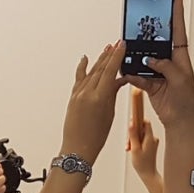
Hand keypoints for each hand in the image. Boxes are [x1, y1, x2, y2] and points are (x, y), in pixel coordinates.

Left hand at [61, 41, 126, 161]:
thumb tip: (117, 80)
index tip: (121, 46)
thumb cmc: (95, 136)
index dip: (116, 57)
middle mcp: (86, 93)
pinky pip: (79, 79)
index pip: (110, 71)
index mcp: (99, 97)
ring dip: (99, 60)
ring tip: (107, 49)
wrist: (77, 148)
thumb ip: (112, 94)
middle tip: (117, 44)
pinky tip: (85, 59)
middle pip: (100, 69)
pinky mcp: (72, 98)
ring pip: (90, 73)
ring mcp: (77, 95)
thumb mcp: (109, 113)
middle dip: (109, 55)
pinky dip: (82, 69)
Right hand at [125, 0, 193, 127]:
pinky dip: (131, 75)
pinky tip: (127, 72)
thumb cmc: (187, 101)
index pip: (178, 32)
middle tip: (140, 23)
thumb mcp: (180, 80)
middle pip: (157, 43)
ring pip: (143, 60)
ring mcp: (157, 73)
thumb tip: (151, 59)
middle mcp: (169, 63)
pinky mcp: (148, 84)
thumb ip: (166, 67)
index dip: (177, 15)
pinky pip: (137, 76)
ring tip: (128, 51)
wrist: (180, 120)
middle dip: (148, 34)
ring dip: (136, 58)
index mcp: (181, 57)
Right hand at [127, 119, 159, 177]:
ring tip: (130, 149)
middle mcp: (153, 138)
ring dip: (133, 140)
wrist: (148, 173)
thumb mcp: (134, 149)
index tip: (131, 122)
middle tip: (128, 143)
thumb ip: (133, 135)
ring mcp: (152, 142)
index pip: (145, 122)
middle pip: (141, 129)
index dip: (137, 121)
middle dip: (132, 134)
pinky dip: (136, 143)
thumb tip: (131, 124)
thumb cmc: (142, 164)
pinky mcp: (151, 145)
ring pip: (140, 135)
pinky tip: (133, 150)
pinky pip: (142, 140)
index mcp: (150, 138)